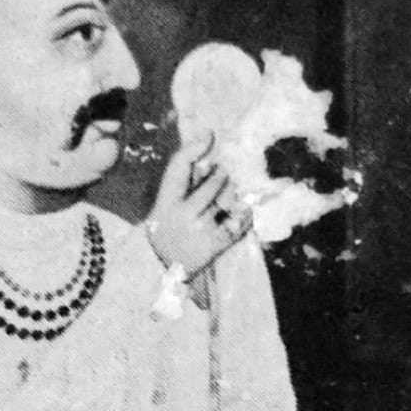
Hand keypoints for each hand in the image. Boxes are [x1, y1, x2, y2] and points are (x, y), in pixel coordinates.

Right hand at [145, 135, 253, 284]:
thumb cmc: (170, 234)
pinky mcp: (214, 244)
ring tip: (231, 195)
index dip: (194, 147)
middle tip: (223, 175)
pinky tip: (244, 211)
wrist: (171, 274)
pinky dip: (245, 215)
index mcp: (165, 203)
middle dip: (221, 176)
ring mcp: (199, 230)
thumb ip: (182, 187)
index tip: (210, 135)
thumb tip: (208, 159)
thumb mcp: (166, 210)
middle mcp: (181, 214)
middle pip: (211, 182)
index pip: (178, 166)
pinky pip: (238, 222)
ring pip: (226, 199)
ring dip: (232, 194)